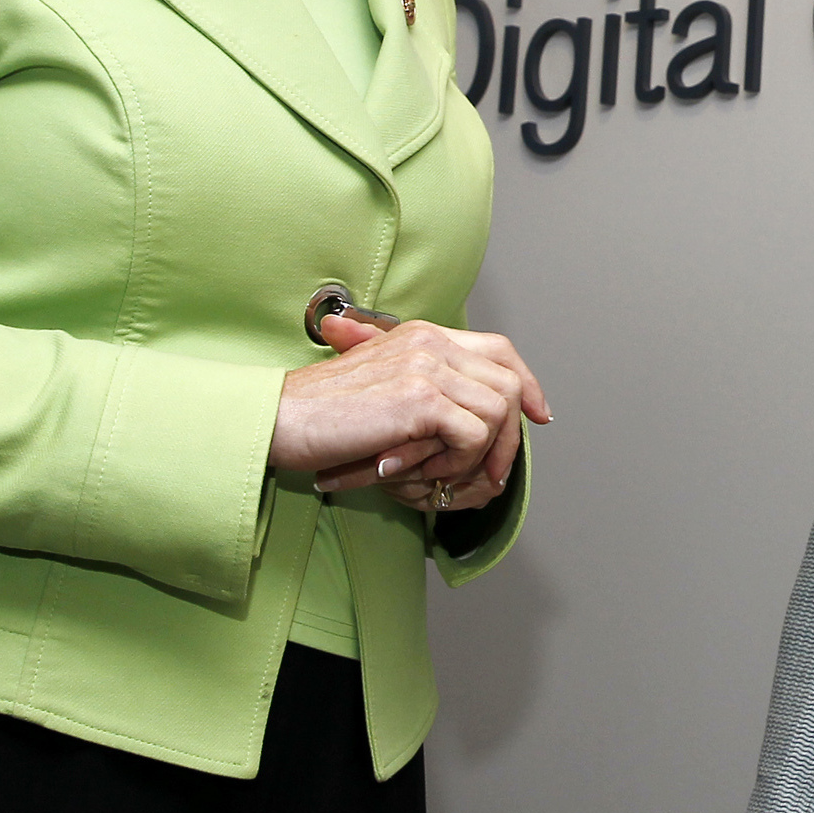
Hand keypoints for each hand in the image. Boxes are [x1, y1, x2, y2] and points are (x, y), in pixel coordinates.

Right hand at [271, 314, 552, 508]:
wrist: (275, 420)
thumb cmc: (319, 415)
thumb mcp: (379, 391)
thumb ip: (423, 391)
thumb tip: (468, 422)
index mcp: (423, 335)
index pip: (500, 350)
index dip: (527, 383)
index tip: (538, 416)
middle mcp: (431, 342)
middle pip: (509, 384)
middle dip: (509, 437)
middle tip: (491, 475)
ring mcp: (428, 367)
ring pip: (497, 414)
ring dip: (475, 457)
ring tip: (435, 477)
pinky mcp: (420, 399)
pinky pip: (472, 436)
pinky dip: (455, 463)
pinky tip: (417, 473)